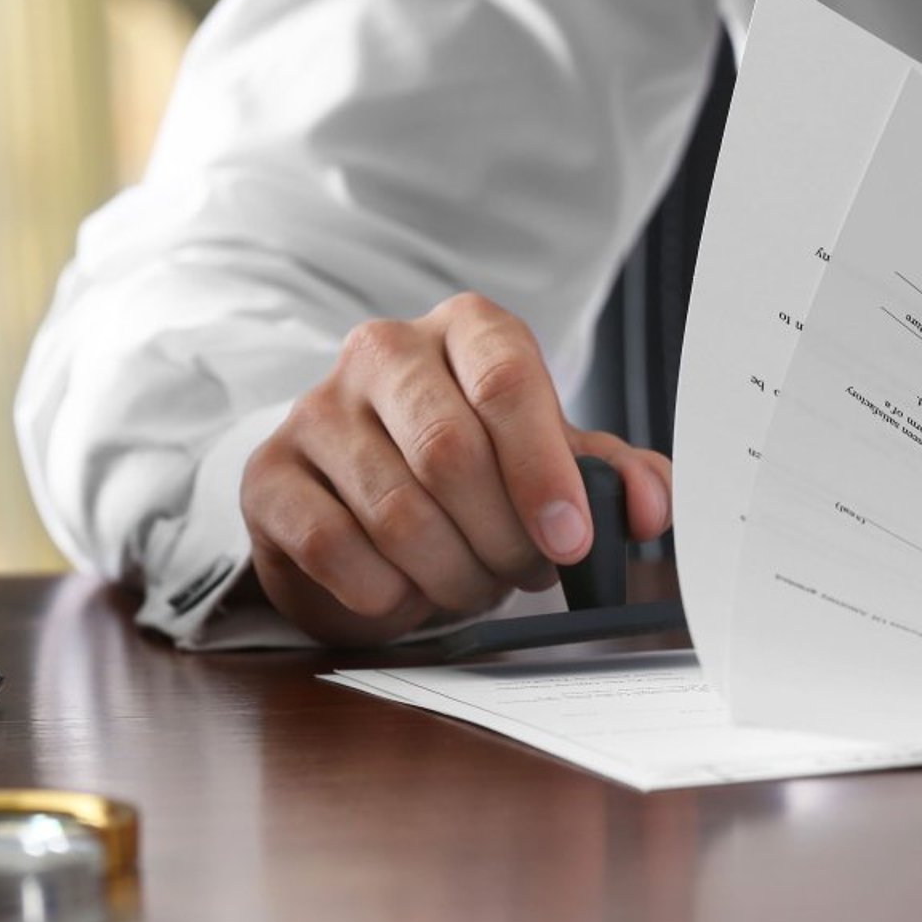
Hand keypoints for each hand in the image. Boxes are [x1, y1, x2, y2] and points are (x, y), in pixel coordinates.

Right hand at [240, 293, 673, 645]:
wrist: (369, 500)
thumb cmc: (477, 472)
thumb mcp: (557, 465)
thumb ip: (616, 478)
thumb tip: (652, 507)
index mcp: (468, 330)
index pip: (507, 378)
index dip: (543, 470)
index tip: (571, 540)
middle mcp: (384, 351)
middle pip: (450, 451)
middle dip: (501, 537)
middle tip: (523, 571)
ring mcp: (317, 409)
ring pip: (396, 510)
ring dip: (451, 572)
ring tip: (472, 581)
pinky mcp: (269, 476)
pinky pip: (335, 548)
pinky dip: (387, 591)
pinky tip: (406, 589)